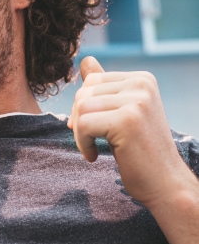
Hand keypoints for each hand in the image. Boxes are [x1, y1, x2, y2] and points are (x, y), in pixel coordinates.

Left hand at [68, 56, 191, 208]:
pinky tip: (93, 156)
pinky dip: (81, 143)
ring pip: (81, 107)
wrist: (166, 185)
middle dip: (78, 117)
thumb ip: (105, 87)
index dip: (83, 106)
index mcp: (142, 79)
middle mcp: (141, 84)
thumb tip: (86, 59)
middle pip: (84, 91)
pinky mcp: (127, 121)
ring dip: (79, 133)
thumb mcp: (122, 113)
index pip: (92, 79)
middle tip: (89, 140)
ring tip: (92, 148)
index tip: (92, 128)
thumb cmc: (141, 152)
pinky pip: (83, 124)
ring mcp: (137, 101)